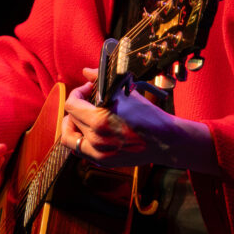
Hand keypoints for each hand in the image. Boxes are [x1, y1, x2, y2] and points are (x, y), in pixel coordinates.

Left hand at [60, 68, 219, 174]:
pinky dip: (80, 138)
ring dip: (72, 124)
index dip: (78, 92)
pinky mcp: (102, 162)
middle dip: (77, 105)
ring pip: (69, 138)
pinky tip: (90, 129)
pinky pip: (80, 150)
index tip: (89, 89)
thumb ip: (102, 80)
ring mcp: (98, 154)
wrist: (165, 141)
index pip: (71, 104)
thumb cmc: (148, 115)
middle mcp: (96, 139)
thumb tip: (86, 71)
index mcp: (100, 120)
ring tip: (82, 117)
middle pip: (70, 119)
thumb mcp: (125, 93)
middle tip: (89, 100)